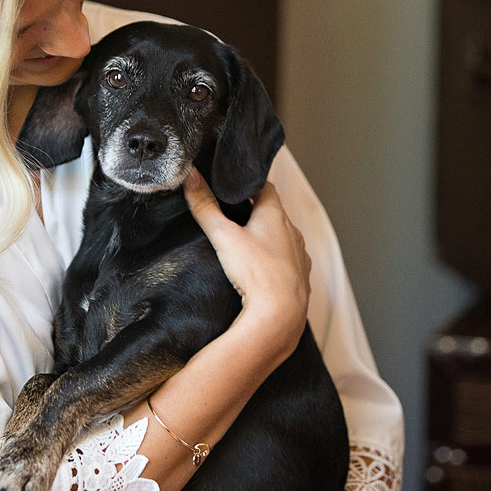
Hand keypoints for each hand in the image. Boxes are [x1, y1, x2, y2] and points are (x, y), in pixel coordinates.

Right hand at [183, 167, 310, 354]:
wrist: (281, 314)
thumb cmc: (256, 272)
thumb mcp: (223, 236)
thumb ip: (205, 207)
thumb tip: (190, 177)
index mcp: (276, 215)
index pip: (266, 187)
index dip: (250, 185)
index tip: (235, 187)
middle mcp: (292, 232)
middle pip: (274, 213)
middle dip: (255, 212)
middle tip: (233, 215)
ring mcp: (299, 255)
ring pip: (282, 238)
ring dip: (267, 238)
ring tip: (246, 244)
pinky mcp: (300, 277)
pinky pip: (288, 262)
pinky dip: (276, 261)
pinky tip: (262, 271)